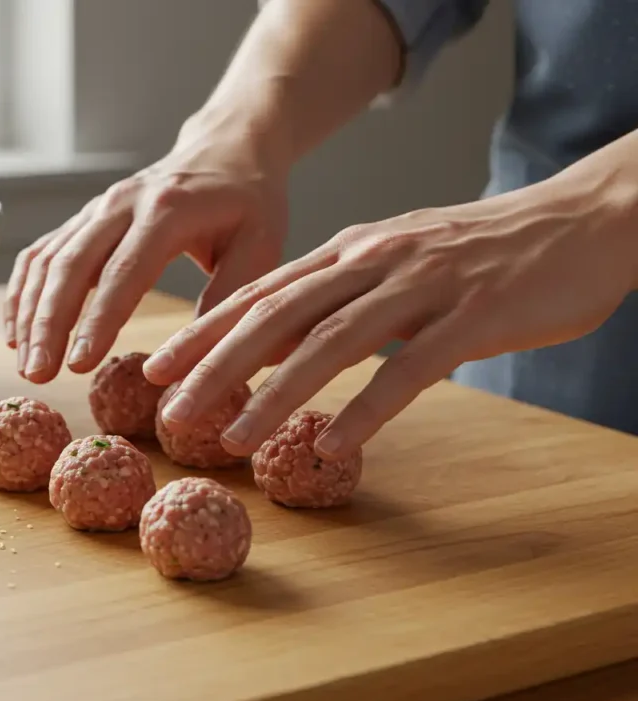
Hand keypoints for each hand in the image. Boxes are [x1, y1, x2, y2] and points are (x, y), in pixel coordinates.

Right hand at [4, 118, 288, 383]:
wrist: (227, 149)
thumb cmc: (248, 204)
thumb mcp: (260, 247)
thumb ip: (225, 300)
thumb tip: (192, 361)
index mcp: (168, 210)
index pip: (124, 271)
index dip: (98, 319)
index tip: (79, 364)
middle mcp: (122, 203)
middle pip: (71, 264)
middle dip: (49, 323)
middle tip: (39, 374)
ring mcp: (97, 208)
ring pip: (48, 260)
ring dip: (30, 313)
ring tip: (27, 365)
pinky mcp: (84, 218)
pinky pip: (42, 253)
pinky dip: (23, 292)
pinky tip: (17, 332)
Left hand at [144, 180, 637, 459]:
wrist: (579, 220)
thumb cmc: (479, 252)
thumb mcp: (393, 262)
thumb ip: (334, 297)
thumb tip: (272, 346)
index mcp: (349, 250)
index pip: (259, 293)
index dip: (202, 331)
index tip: (155, 367)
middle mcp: (373, 262)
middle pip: (277, 317)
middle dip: (215, 365)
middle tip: (169, 410)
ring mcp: (421, 288)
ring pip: (331, 343)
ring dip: (275, 395)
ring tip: (233, 440)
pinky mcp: (472, 318)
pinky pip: (410, 370)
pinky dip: (367, 408)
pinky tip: (333, 445)